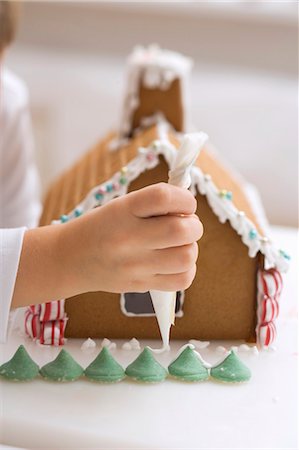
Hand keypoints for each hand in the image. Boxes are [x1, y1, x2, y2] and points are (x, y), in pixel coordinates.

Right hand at [64, 182, 202, 293]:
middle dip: (193, 225)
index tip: (185, 202)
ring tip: (178, 244)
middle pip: (182, 231)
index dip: (185, 198)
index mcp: (123, 210)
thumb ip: (155, 205)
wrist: (70, 259)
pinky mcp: (140, 284)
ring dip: (191, 248)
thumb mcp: (121, 206)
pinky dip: (186, 269)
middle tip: (184, 224)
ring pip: (186, 257)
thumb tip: (190, 208)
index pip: (164, 197)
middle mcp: (128, 238)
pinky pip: (181, 280)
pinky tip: (174, 261)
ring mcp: (134, 265)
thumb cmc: (101, 227)